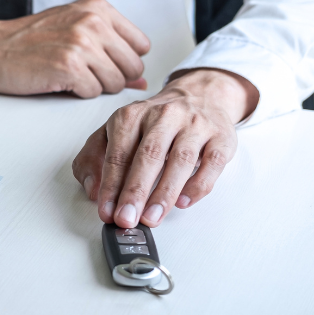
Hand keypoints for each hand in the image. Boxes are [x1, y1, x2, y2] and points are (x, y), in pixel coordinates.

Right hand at [0, 0, 150, 97]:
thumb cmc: (25, 42)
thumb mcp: (72, 32)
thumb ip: (110, 50)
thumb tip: (142, 80)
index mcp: (97, 8)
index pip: (141, 45)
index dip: (122, 61)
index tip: (99, 63)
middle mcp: (93, 21)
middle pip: (132, 66)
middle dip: (110, 77)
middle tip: (80, 73)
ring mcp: (81, 43)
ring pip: (115, 83)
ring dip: (92, 87)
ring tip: (66, 76)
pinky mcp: (68, 66)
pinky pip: (93, 93)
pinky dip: (76, 93)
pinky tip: (56, 81)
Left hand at [72, 68, 258, 227]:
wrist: (198, 96)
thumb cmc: (152, 122)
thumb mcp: (115, 131)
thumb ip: (94, 158)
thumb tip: (92, 190)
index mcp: (132, 116)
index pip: (118, 154)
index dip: (111, 185)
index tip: (107, 211)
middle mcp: (164, 116)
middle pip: (148, 156)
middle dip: (136, 191)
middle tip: (127, 218)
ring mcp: (195, 125)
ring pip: (180, 160)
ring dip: (164, 193)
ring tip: (151, 218)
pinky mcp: (221, 137)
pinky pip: (212, 163)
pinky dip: (198, 185)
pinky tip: (183, 202)